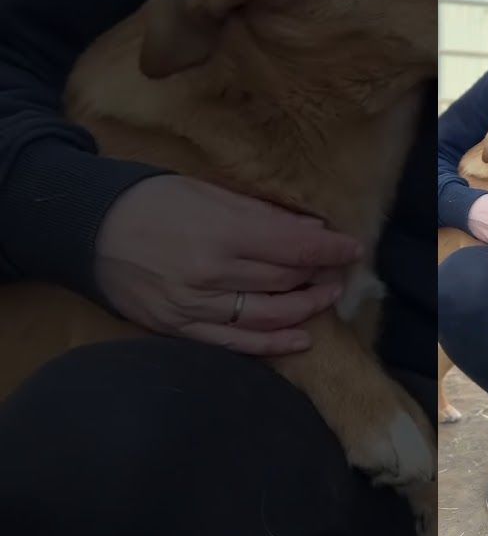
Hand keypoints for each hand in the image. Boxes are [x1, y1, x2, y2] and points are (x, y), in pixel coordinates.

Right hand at [95, 176, 361, 355]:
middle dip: (321, 274)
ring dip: (306, 308)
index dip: (330, 248)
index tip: (353, 247)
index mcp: (221, 232)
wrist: (87, 229)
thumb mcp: (208, 193)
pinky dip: (273, 343)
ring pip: (267, 315)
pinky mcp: (179, 328)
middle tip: (340, 269)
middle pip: (284, 280)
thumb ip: (261, 214)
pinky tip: (300, 338)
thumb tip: (310, 227)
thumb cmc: (151, 201)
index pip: (294, 246)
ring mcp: (194, 306)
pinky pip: (235, 342)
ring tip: (327, 297)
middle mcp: (211, 274)